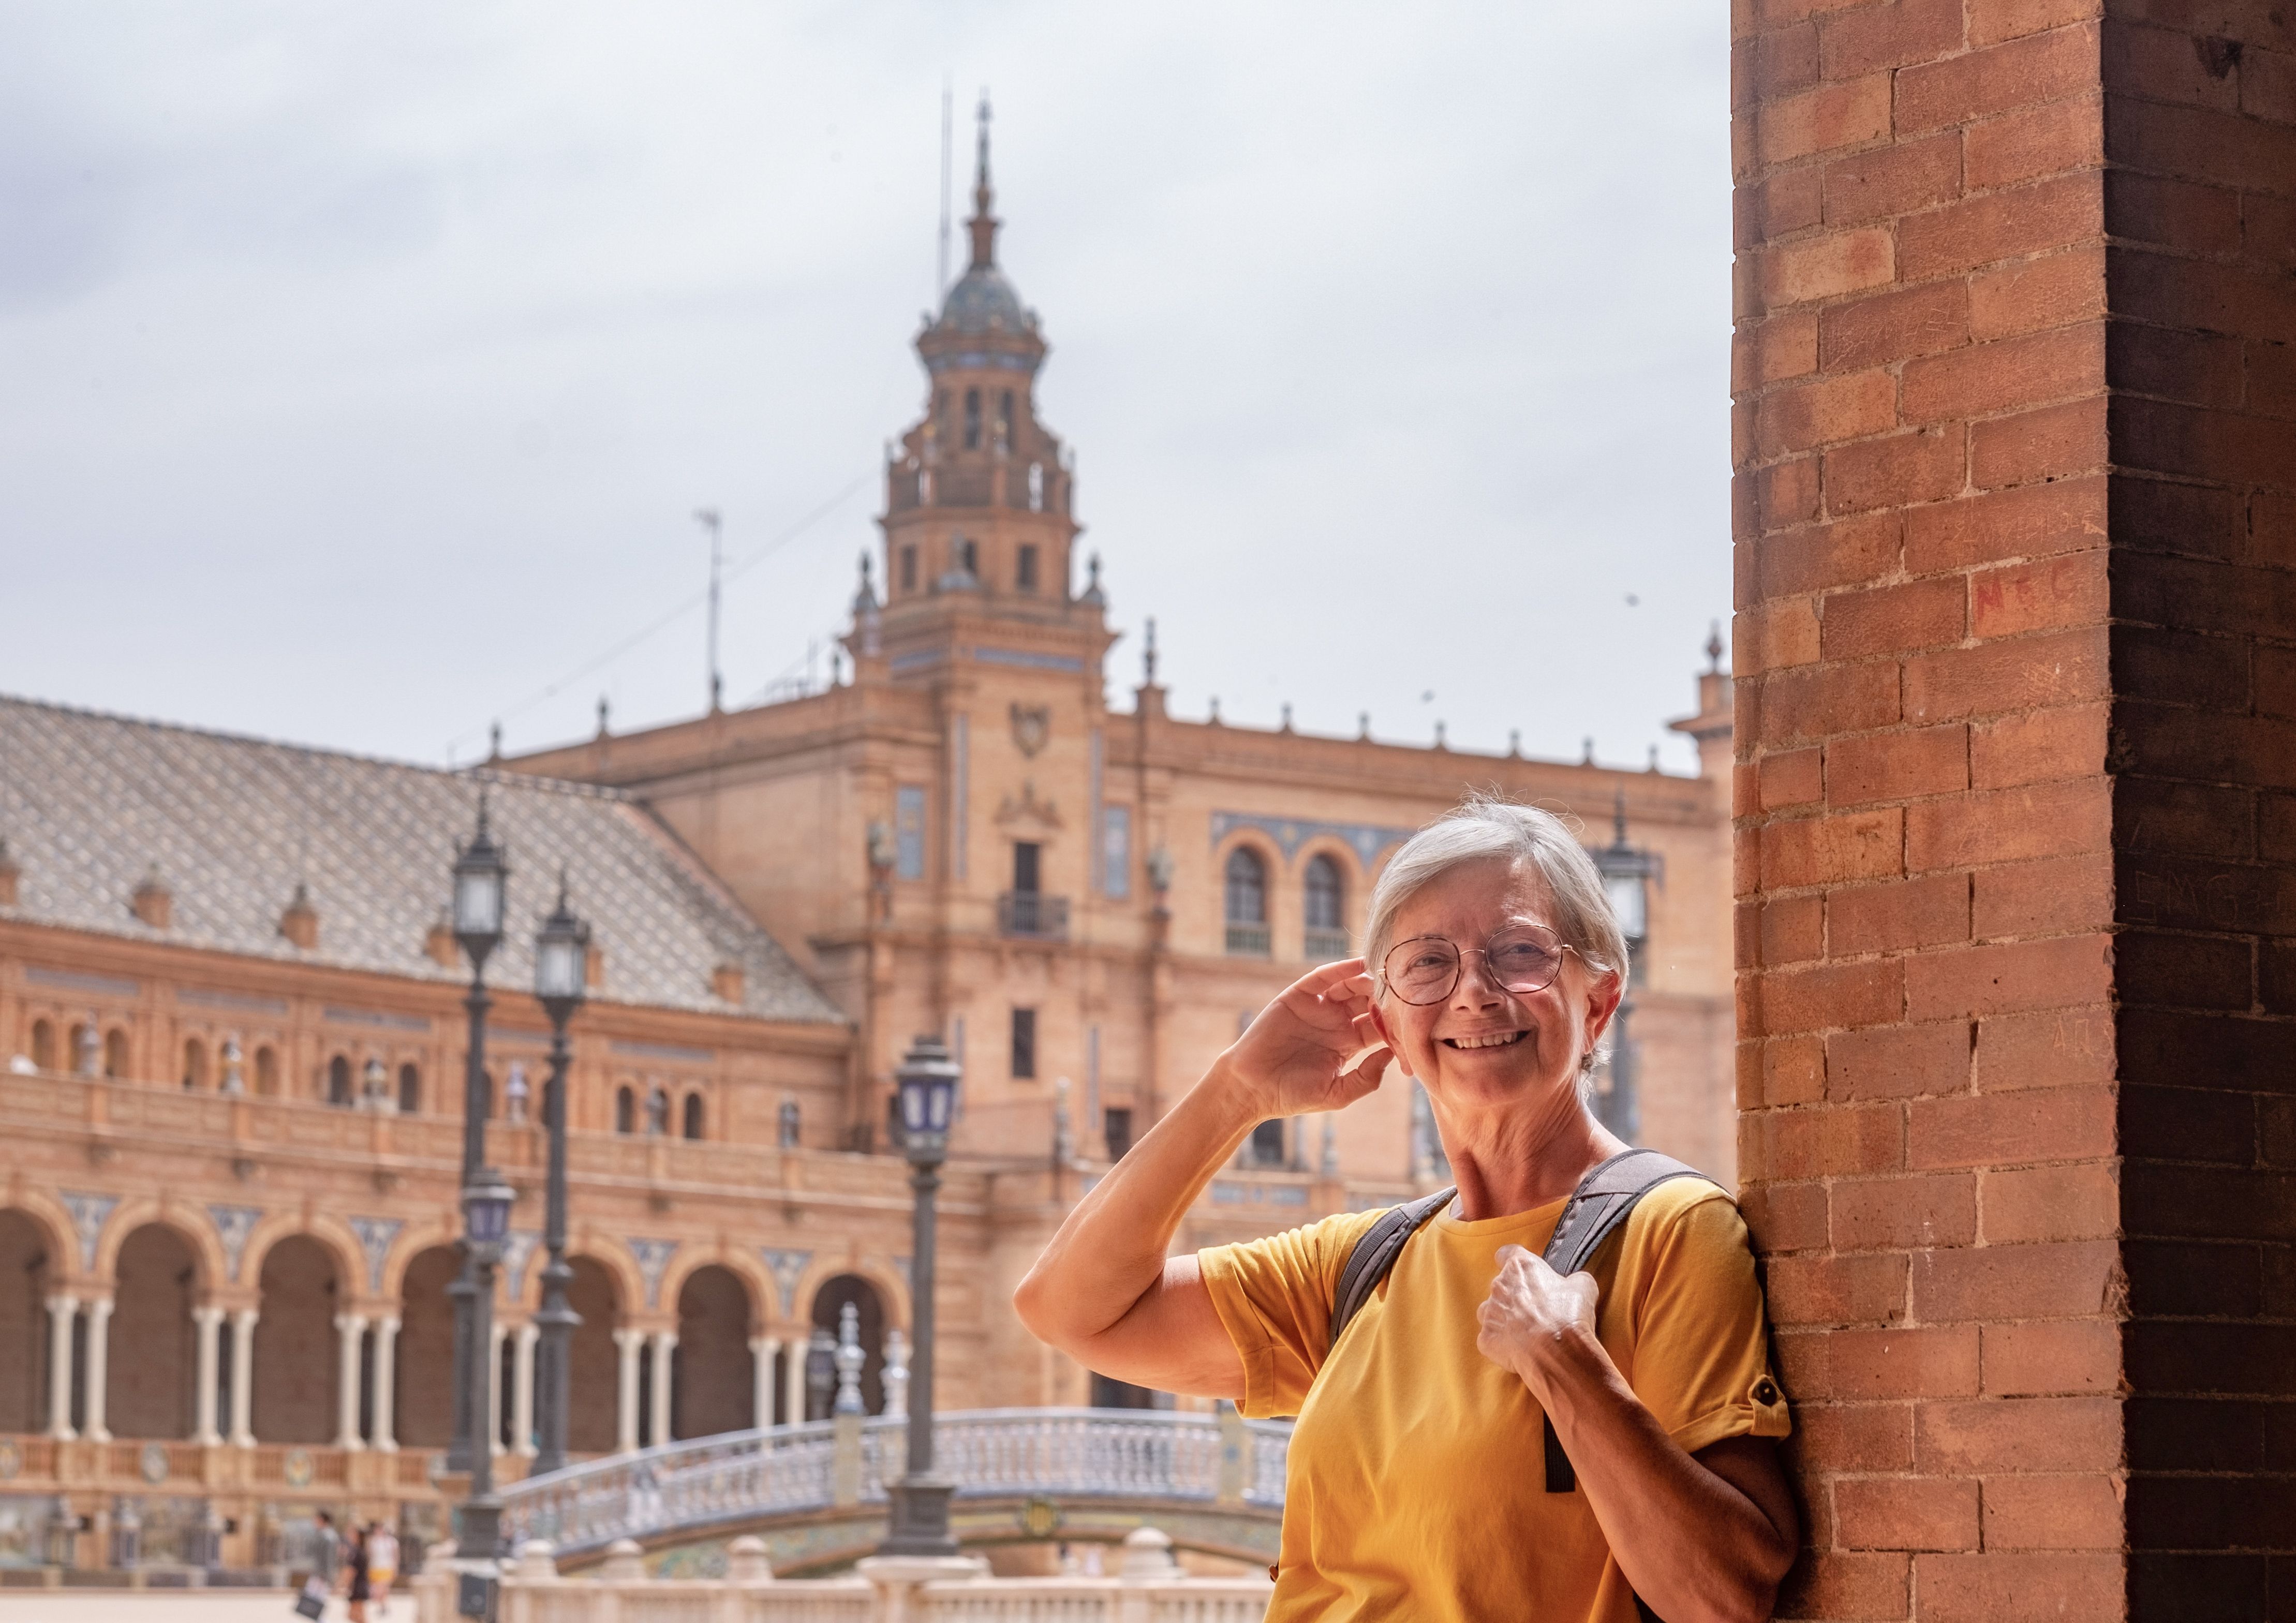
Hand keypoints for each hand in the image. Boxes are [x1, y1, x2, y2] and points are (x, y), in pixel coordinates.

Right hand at [1222, 959, 1392, 1118]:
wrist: (1252, 1088)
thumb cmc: (1293, 1095)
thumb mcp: (1337, 1094)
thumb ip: (1367, 1078)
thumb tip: (1391, 1054)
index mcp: (1349, 1044)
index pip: (1380, 1026)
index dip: (1396, 1022)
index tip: (1414, 1019)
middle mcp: (1336, 1022)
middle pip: (1369, 1001)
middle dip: (1385, 996)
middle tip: (1403, 990)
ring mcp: (1318, 1007)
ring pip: (1350, 986)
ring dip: (1367, 980)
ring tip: (1384, 976)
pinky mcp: (1298, 996)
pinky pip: (1323, 977)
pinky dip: (1341, 969)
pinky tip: (1359, 964)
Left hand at [1476, 1243, 1600, 1392]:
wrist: (1557, 1351)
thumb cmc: (1569, 1315)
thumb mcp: (1583, 1287)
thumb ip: (1574, 1279)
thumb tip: (1575, 1282)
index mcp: (1521, 1267)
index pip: (1506, 1254)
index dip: (1513, 1261)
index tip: (1521, 1270)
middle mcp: (1500, 1286)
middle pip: (1501, 1286)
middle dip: (1515, 1296)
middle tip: (1535, 1310)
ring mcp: (1490, 1313)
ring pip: (1490, 1311)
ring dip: (1503, 1318)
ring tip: (1524, 1331)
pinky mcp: (1487, 1338)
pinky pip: (1490, 1338)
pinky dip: (1501, 1343)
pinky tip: (1519, 1350)